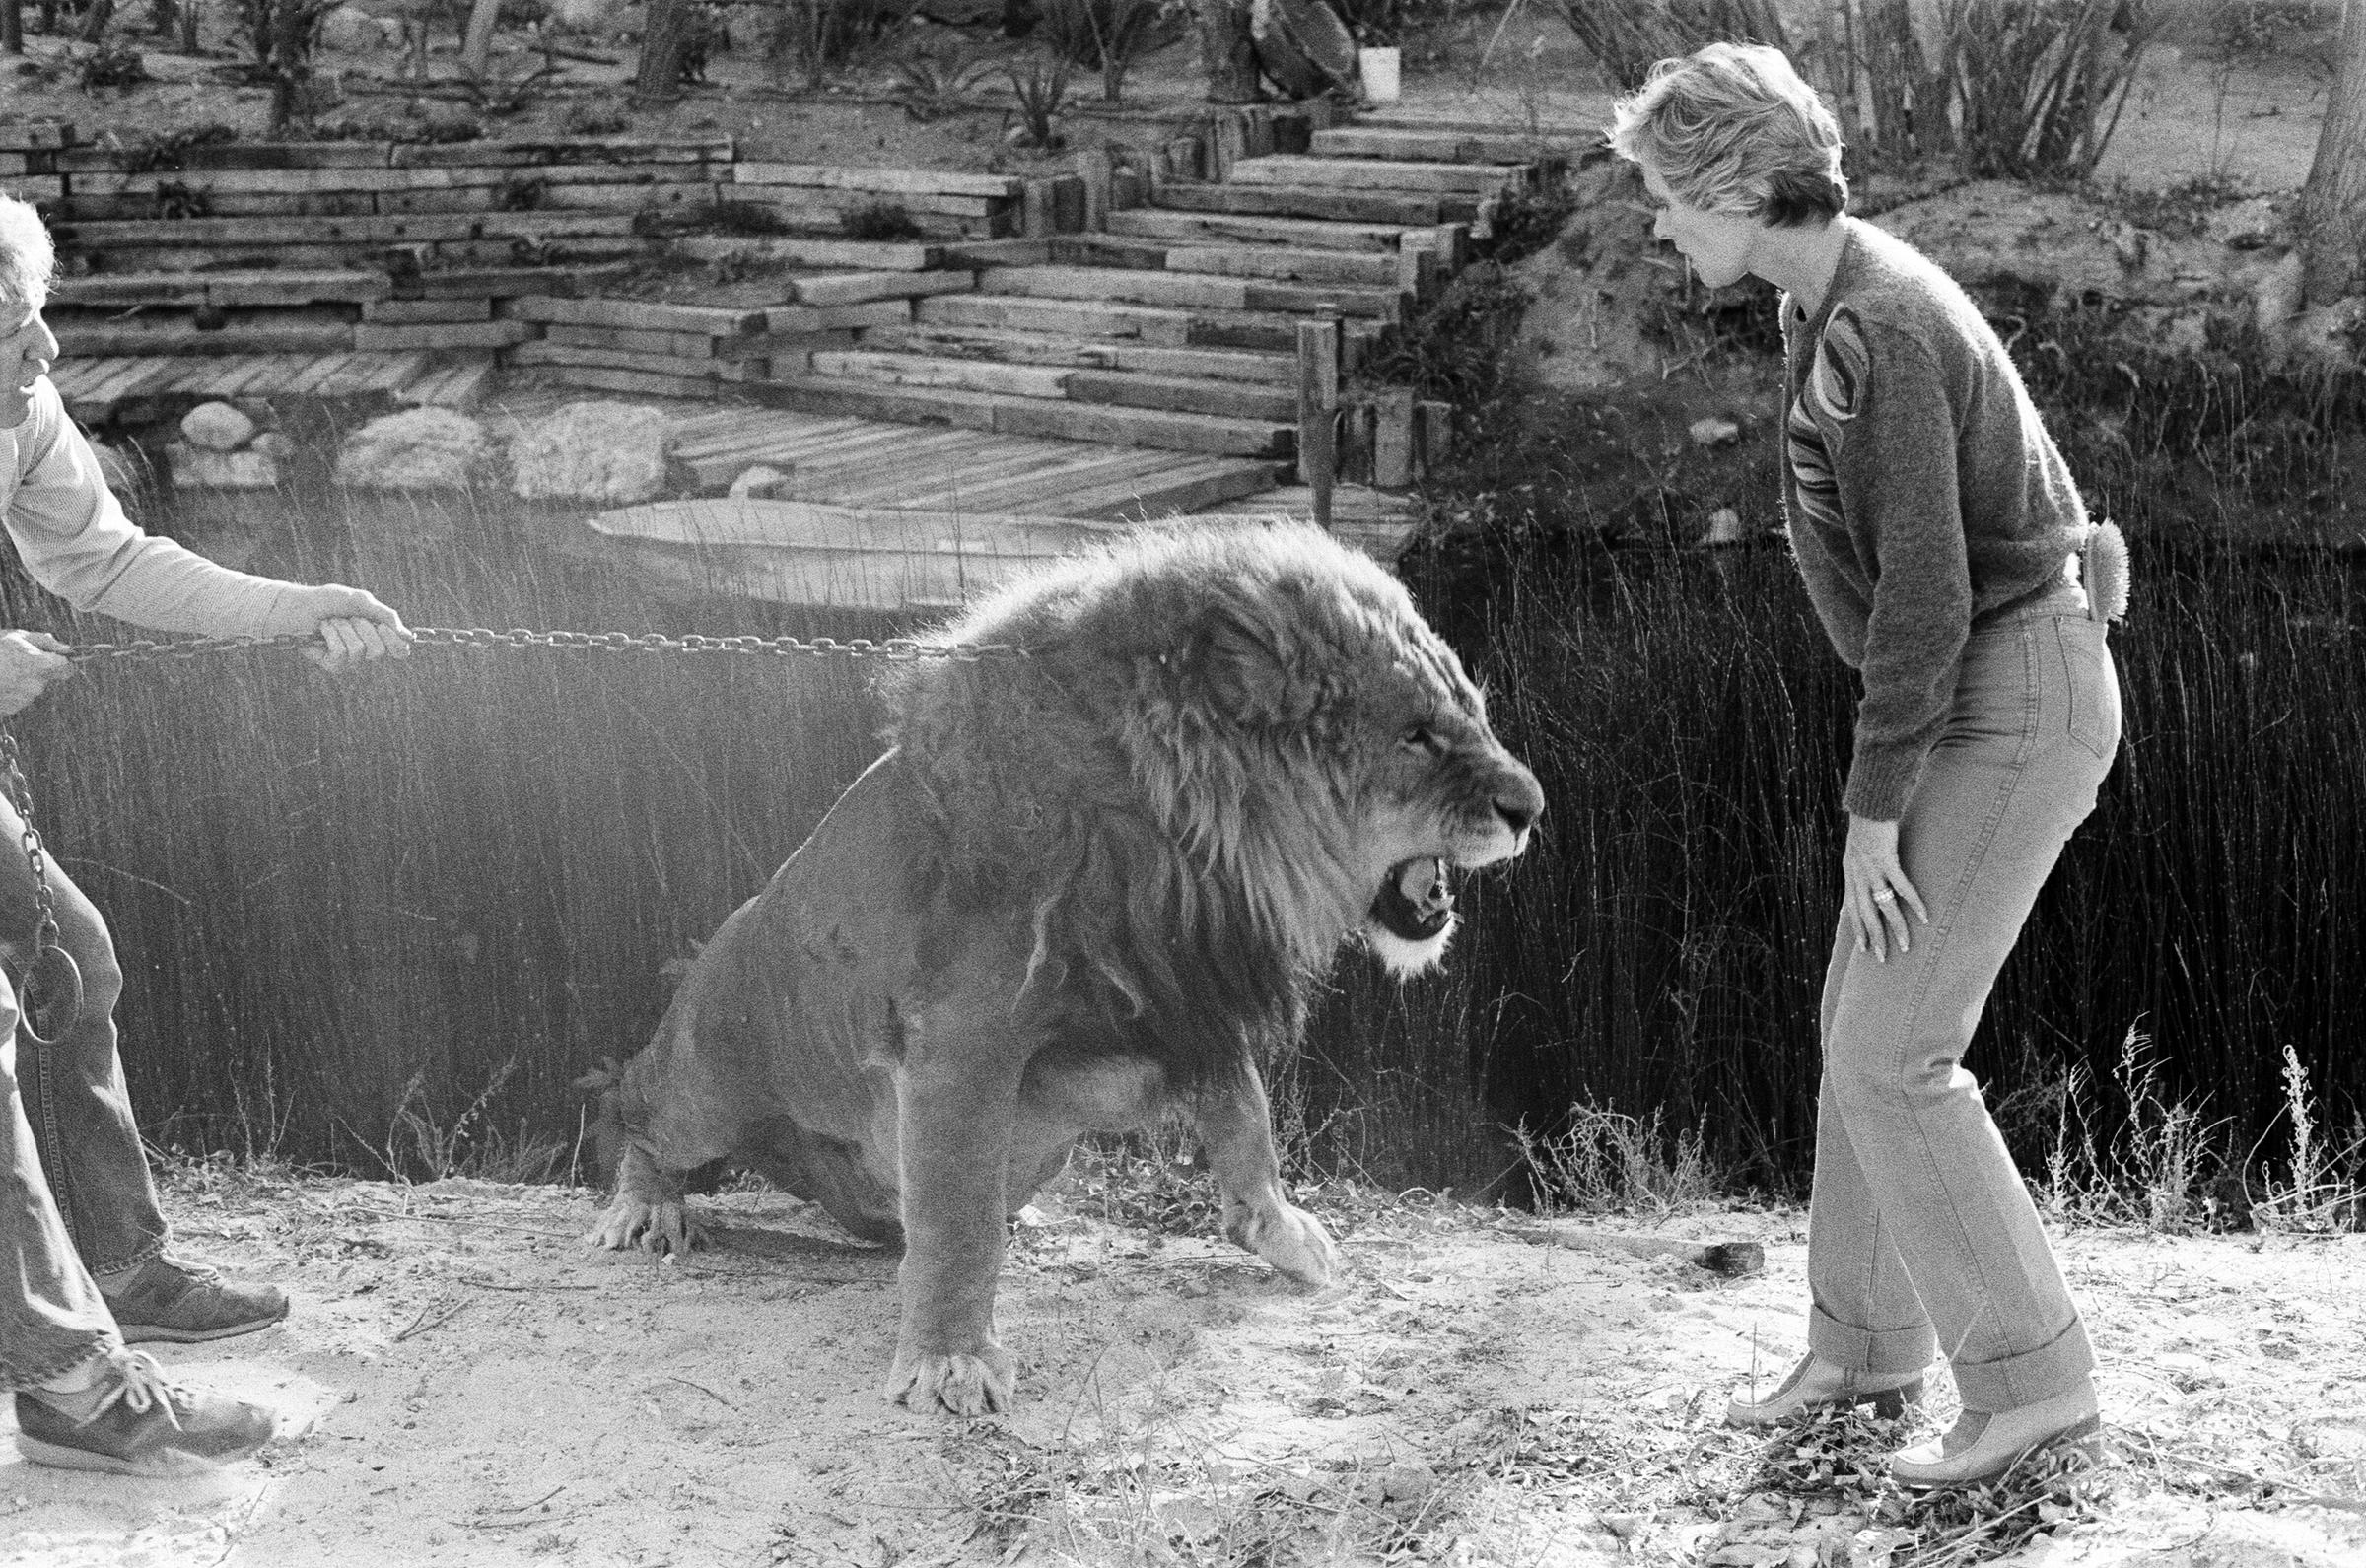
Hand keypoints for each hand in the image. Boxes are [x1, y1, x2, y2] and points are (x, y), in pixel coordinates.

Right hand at [0, 630, 75, 717]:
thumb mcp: (15, 637)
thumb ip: (43, 641)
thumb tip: (65, 647)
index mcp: (41, 665)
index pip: (67, 668)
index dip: (63, 662)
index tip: (56, 658)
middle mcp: (36, 685)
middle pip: (47, 677)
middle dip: (38, 669)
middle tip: (16, 659)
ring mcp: (23, 699)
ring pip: (32, 687)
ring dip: (22, 679)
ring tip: (2, 670)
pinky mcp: (11, 709)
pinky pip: (18, 697)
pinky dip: (11, 690)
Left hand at [270, 585, 412, 673]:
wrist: (297, 605)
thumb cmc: (327, 601)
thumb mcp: (360, 600)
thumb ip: (385, 615)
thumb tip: (407, 635)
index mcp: (377, 635)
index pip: (399, 650)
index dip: (396, 643)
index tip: (384, 628)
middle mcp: (366, 650)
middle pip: (380, 650)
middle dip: (364, 628)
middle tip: (350, 618)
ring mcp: (350, 660)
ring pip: (360, 650)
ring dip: (344, 629)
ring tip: (332, 622)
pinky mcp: (333, 665)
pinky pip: (342, 653)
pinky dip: (332, 635)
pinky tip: (322, 631)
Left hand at [1841, 813, 1928, 962]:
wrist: (1868, 802)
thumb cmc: (1868, 823)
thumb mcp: (1859, 847)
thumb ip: (1864, 863)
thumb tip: (1874, 875)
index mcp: (1851, 873)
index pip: (1852, 908)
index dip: (1858, 928)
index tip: (1864, 948)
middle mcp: (1858, 875)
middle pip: (1865, 914)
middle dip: (1874, 937)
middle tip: (1882, 958)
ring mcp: (1871, 868)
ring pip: (1883, 906)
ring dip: (1895, 926)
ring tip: (1906, 945)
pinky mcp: (1886, 859)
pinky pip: (1901, 886)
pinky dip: (1914, 902)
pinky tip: (1924, 916)